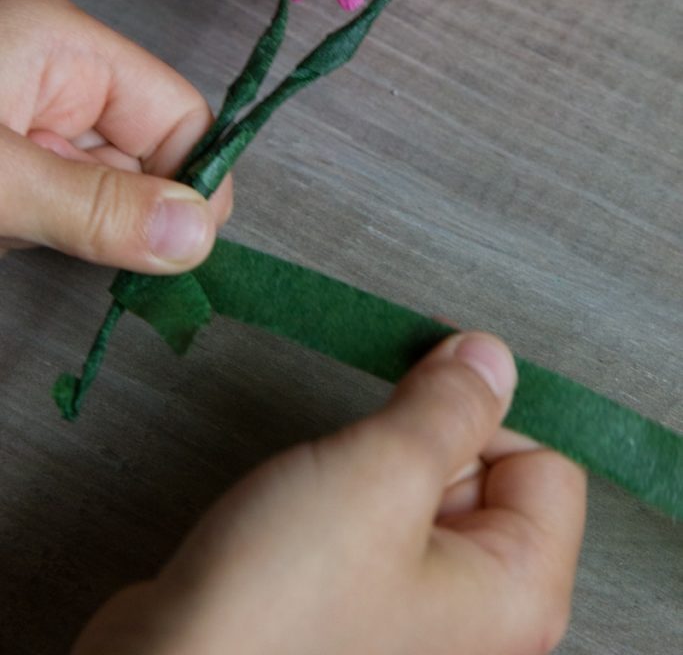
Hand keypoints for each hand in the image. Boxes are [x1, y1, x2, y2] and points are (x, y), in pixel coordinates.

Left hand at [0, 0, 231, 271]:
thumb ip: (94, 206)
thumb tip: (197, 235)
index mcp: (67, 48)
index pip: (180, 116)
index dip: (195, 183)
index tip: (180, 251)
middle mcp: (58, 81)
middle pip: (143, 162)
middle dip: (113, 215)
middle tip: (62, 241)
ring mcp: (28, 124)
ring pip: (96, 195)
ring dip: (63, 229)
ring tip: (5, 224)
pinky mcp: (7, 165)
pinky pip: (52, 208)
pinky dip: (30, 232)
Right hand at [72, 332, 585, 654]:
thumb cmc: (278, 608)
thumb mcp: (383, 474)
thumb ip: (450, 406)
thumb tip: (490, 359)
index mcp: (516, 594)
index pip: (548, 462)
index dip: (488, 411)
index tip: (435, 377)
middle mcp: (478, 613)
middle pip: (489, 471)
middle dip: (428, 432)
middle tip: (373, 441)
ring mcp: (417, 608)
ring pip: (428, 486)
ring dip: (383, 455)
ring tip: (332, 480)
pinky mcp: (362, 598)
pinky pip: (383, 514)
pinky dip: (355, 485)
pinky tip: (313, 500)